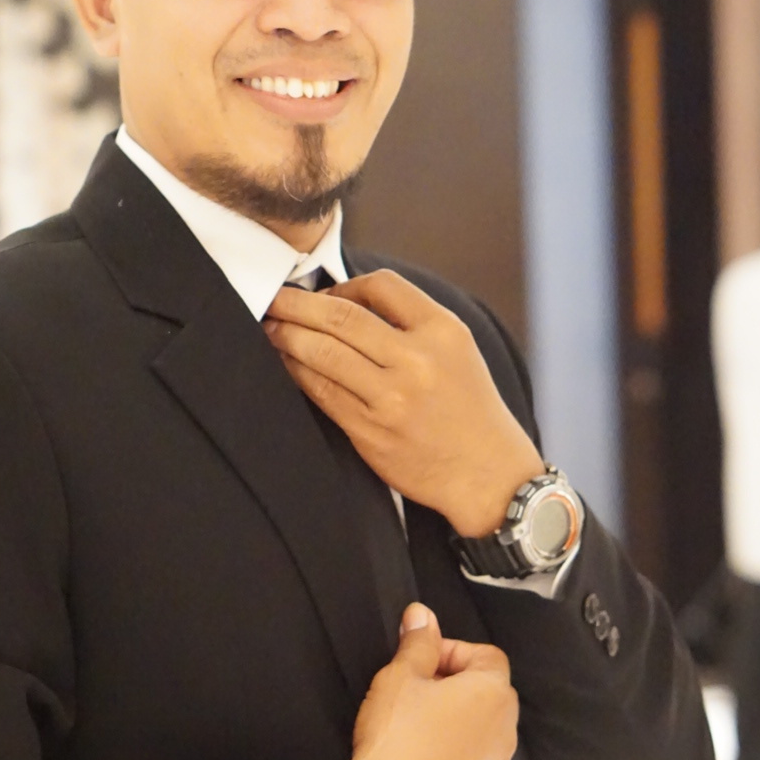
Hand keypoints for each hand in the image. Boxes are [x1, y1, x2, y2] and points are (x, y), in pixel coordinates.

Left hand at [263, 271, 542, 535]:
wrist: (488, 475)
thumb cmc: (470, 410)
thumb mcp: (458, 351)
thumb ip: (412, 324)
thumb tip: (347, 302)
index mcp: (443, 331)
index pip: (382, 285)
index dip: (344, 285)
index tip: (326, 294)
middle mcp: (417, 360)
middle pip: (341, 317)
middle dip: (297, 305)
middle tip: (273, 298)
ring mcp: (392, 397)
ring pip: (323, 353)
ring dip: (288, 336)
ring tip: (270, 327)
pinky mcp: (370, 430)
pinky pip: (322, 391)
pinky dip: (298, 372)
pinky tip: (286, 362)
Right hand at [344, 603, 518, 759]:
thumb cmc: (395, 739)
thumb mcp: (399, 676)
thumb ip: (417, 642)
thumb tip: (422, 615)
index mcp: (493, 694)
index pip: (486, 655)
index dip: (452, 652)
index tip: (421, 663)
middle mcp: (506, 733)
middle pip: (488, 694)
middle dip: (455, 687)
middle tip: (414, 693)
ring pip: (482, 735)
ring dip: (457, 726)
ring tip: (415, 731)